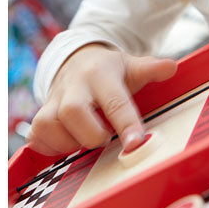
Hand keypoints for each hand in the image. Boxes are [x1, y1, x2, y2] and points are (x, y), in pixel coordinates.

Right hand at [27, 44, 176, 154]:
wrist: (75, 60)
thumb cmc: (108, 69)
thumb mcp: (130, 65)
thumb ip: (150, 68)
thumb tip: (172, 67)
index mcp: (100, 73)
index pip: (114, 100)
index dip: (125, 123)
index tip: (136, 143)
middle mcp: (73, 86)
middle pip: (74, 112)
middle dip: (92, 134)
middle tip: (105, 137)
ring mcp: (52, 101)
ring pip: (50, 126)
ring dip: (71, 141)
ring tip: (86, 137)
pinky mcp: (39, 116)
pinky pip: (37, 138)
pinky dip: (51, 147)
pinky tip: (68, 141)